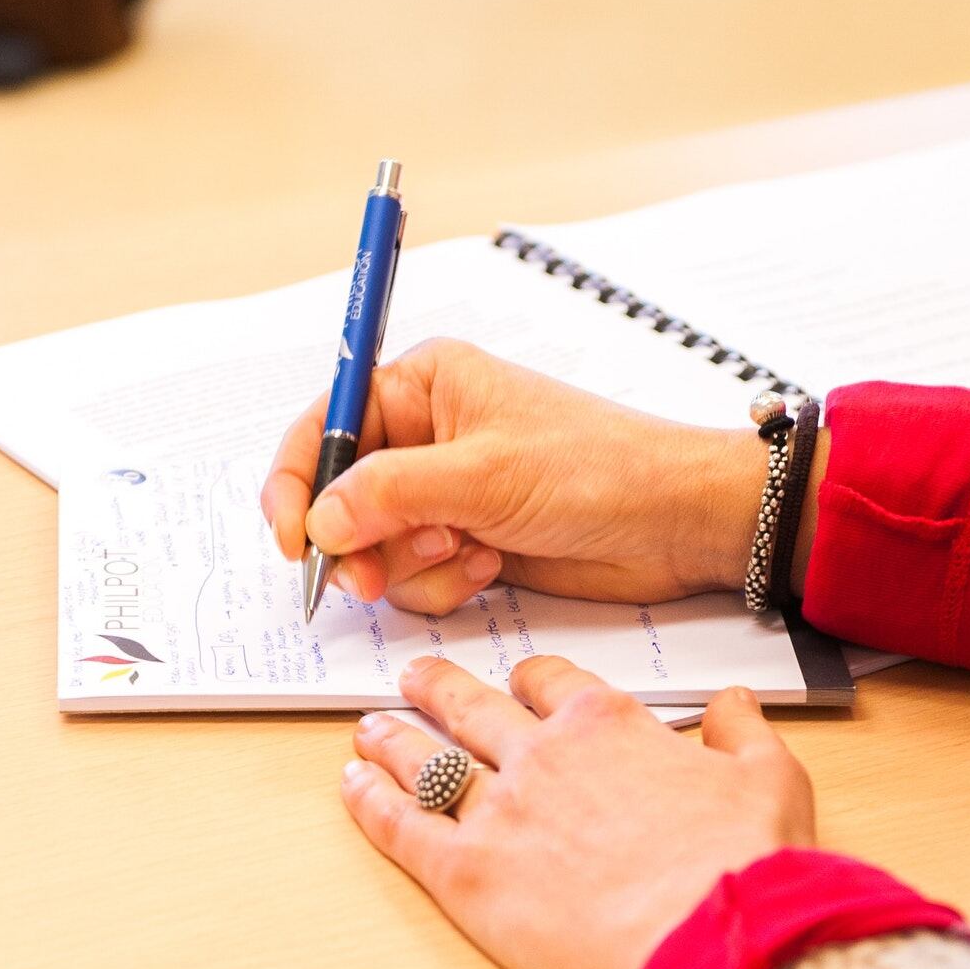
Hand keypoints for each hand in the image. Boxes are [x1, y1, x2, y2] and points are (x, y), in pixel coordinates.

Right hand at [262, 338, 780, 613]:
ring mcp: (445, 492)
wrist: (675, 524)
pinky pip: (413, 576)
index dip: (296, 482)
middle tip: (373, 577)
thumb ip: (389, 493)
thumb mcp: (483, 476)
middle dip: (357, 542)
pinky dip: (441, 582)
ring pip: (374, 546)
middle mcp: (425, 435)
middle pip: (339, 497)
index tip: (294, 538)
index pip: (324, 425)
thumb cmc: (597, 470)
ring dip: (409, 565)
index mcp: (422, 385)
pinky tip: (489, 566)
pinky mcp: (465, 540)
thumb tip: (319, 520)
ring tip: (465, 553)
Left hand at [341, 654, 815, 968]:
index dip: (530, 681)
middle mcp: (543, 755)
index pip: (552, 684)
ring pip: (426, 758)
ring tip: (369, 728)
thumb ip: (743, 731)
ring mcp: (498, 810)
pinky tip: (352, 785)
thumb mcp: (771, 779)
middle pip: (474, 707)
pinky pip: (401, 825)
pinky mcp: (466, 873)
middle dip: (438, 688)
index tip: (519, 682)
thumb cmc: (744, 866)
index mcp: (608, 725)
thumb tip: (735, 701)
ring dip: (392, 739)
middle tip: (415, 677)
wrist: (710, 941)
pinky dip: (370, 801)